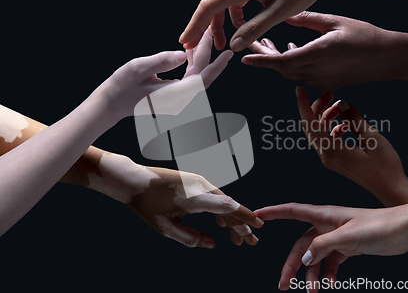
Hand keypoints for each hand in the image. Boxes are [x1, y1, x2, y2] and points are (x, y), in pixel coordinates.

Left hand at [85, 150, 262, 247]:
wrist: (134, 179)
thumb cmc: (146, 204)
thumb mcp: (165, 227)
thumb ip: (190, 238)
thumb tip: (212, 243)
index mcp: (194, 197)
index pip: (228, 206)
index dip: (245, 216)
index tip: (259, 226)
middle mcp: (201, 186)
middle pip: (229, 206)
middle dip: (242, 225)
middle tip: (252, 243)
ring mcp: (199, 181)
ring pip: (222, 202)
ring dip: (232, 220)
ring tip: (238, 240)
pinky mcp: (195, 182)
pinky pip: (214, 197)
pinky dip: (221, 211)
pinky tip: (222, 224)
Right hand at [99, 28, 232, 120]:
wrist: (110, 105)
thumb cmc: (121, 86)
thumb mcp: (138, 68)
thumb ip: (161, 61)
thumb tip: (181, 54)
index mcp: (174, 95)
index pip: (201, 79)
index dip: (216, 65)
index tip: (229, 53)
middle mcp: (179, 100)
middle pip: (201, 75)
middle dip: (206, 53)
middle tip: (210, 32)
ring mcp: (177, 100)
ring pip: (196, 77)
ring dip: (198, 58)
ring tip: (199, 38)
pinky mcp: (174, 97)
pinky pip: (188, 80)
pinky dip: (190, 65)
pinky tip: (187, 52)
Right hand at [179, 0, 332, 50]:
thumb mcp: (279, 12)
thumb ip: (254, 29)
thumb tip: (233, 45)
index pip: (208, 7)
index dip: (194, 26)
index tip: (185, 42)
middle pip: (212, 6)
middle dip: (202, 27)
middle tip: (195, 47)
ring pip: (224, 5)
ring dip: (221, 25)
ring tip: (224, 44)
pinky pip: (237, 2)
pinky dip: (234, 18)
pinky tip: (243, 29)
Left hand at [243, 11, 395, 90]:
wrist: (386, 58)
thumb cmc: (365, 37)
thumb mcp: (334, 22)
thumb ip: (307, 20)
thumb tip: (285, 15)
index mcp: (317, 54)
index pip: (280, 61)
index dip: (261, 62)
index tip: (244, 60)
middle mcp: (317, 72)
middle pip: (281, 69)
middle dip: (264, 58)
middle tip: (254, 44)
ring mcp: (322, 81)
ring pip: (290, 73)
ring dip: (278, 61)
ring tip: (270, 44)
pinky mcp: (327, 84)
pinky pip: (302, 76)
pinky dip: (293, 65)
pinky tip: (293, 50)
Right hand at [255, 203, 407, 291]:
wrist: (403, 231)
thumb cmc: (378, 226)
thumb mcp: (347, 236)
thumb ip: (322, 246)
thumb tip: (305, 258)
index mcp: (324, 216)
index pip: (292, 211)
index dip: (273, 212)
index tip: (257, 214)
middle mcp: (327, 225)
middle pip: (302, 245)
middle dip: (292, 264)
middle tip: (283, 283)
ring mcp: (336, 237)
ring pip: (316, 257)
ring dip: (311, 274)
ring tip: (311, 291)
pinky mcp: (347, 248)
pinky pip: (330, 263)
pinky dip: (328, 274)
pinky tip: (330, 284)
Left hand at [295, 87, 407, 205]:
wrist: (390, 189)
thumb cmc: (385, 167)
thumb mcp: (372, 138)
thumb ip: (354, 119)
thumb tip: (341, 103)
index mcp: (331, 150)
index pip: (310, 123)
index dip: (303, 104)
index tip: (299, 89)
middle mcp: (326, 156)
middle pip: (311, 127)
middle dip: (317, 107)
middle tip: (330, 93)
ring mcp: (330, 159)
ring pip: (319, 132)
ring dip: (326, 117)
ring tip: (340, 107)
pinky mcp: (336, 160)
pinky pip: (327, 140)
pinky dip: (332, 128)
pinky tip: (346, 124)